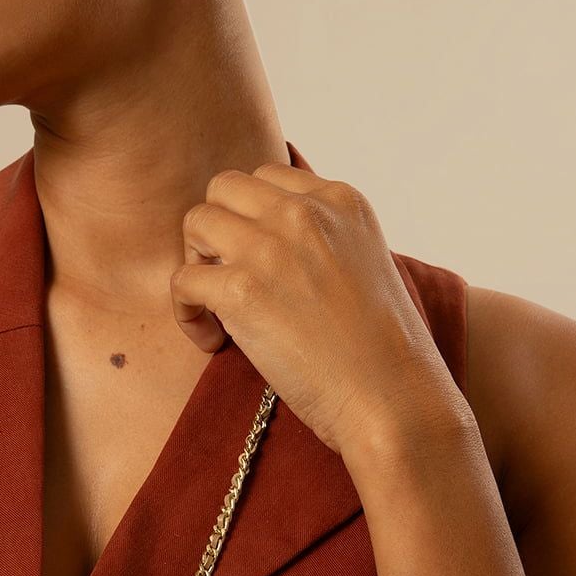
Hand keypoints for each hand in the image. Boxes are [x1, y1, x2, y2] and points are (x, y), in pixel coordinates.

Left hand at [170, 162, 464, 457]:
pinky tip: (211, 339)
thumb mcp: (365, 268)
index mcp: (341, 201)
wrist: (392, 398)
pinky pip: (183, 279)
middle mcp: (305, 213)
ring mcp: (271, 248)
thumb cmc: (381, 354)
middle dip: (217, 230)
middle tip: (228, 279)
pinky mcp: (242, 290)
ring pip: (196, 221)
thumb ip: (323, 244)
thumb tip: (270, 254)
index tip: (259, 263)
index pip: (268, 178)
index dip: (251, 220)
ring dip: (196, 262)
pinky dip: (186, 311)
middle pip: (224, 188)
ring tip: (217, 307)